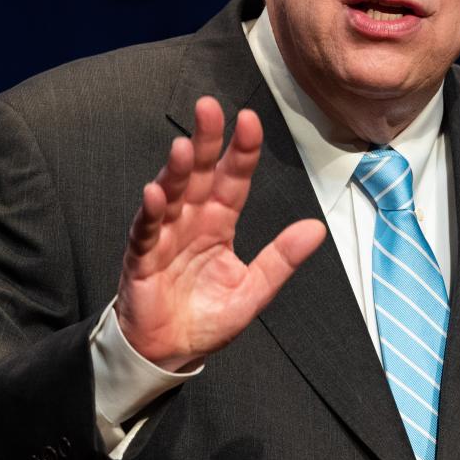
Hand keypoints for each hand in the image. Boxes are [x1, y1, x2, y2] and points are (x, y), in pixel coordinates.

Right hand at [116, 96, 326, 370]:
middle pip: (198, 174)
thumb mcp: (254, 290)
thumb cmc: (207, 318)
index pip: (232, 180)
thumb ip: (281, 258)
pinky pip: (147, 231)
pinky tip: (156, 195)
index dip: (241, 151)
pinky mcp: (142, 258)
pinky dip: (151, 213)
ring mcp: (165, 237)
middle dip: (204, 141)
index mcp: (219, 224)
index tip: (249, 120)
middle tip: (209, 107)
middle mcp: (191, 222)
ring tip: (182, 147)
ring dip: (174, 171)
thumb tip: (317, 228)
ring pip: (171, 195)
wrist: (170, 352)